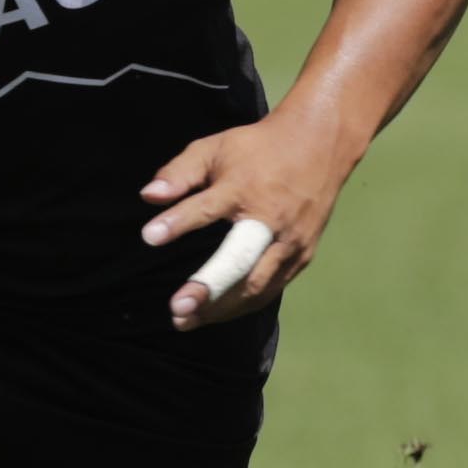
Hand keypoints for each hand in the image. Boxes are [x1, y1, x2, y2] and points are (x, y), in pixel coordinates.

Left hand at [138, 106, 352, 331]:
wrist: (320, 145)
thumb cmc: (257, 149)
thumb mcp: (214, 148)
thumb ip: (180, 172)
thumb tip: (148, 196)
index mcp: (246, 188)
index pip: (207, 208)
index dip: (178, 223)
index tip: (149, 237)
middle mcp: (272, 219)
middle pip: (240, 260)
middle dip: (210, 287)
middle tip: (178, 309)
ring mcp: (292, 242)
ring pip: (257, 285)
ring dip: (221, 308)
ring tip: (184, 321)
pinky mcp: (302, 257)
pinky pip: (270, 289)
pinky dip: (242, 305)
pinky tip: (214, 315)